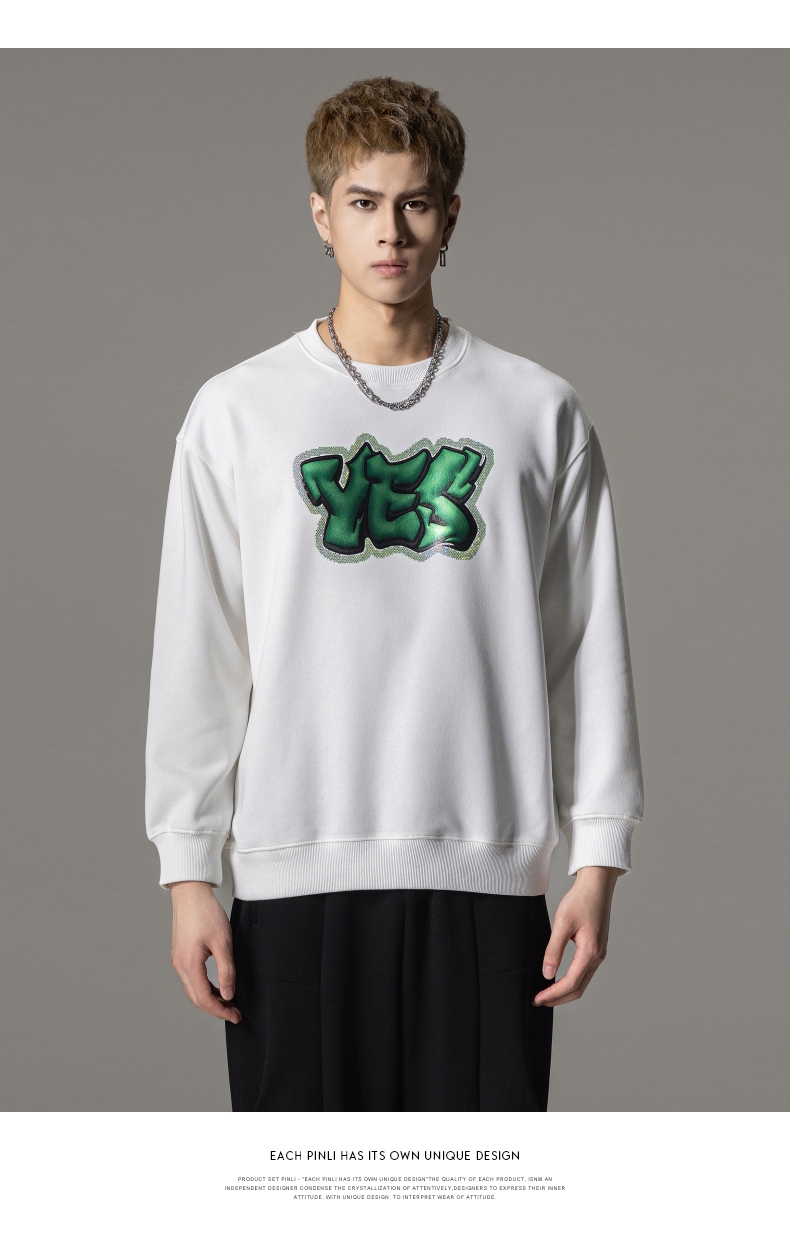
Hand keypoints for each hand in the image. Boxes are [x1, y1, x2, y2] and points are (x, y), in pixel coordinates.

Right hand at [169, 881, 241, 1022]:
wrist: (190, 893)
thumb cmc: (206, 913)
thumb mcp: (223, 942)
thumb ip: (227, 970)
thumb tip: (228, 994)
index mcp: (189, 964)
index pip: (204, 999)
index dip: (220, 1011)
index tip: (235, 1016)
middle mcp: (180, 965)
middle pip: (196, 998)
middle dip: (215, 1009)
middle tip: (234, 1013)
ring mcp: (178, 960)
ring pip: (193, 990)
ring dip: (209, 999)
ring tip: (228, 1001)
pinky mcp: (180, 954)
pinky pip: (191, 979)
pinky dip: (204, 987)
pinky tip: (217, 986)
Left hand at [532, 866, 623, 1006]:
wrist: (597, 886)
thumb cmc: (580, 900)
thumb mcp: (562, 923)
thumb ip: (554, 950)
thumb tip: (547, 974)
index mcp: (590, 951)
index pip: (570, 983)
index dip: (553, 994)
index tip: (537, 999)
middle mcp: (597, 956)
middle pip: (578, 988)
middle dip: (558, 998)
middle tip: (539, 1001)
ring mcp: (599, 954)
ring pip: (582, 982)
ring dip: (565, 991)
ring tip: (546, 994)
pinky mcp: (597, 949)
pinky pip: (584, 973)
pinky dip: (571, 981)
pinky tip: (559, 979)